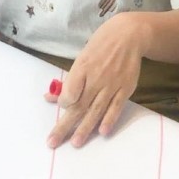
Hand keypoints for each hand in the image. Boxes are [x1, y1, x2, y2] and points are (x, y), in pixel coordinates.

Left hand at [46, 13, 144, 147]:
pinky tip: (102, 132)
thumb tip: (50, 97)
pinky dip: (109, 119)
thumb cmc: (100, 46)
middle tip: (53, 142)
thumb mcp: (81, 58)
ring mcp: (111, 84)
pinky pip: (116, 107)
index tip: (62, 107)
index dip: (63, 103)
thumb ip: (69, 81)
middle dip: (65, 126)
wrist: (128, 36)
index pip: (69, 92)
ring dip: (85, 128)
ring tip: (76, 143)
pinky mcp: (125, 89)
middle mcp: (96, 78)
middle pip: (79, 106)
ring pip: (96, 110)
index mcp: (82, 68)